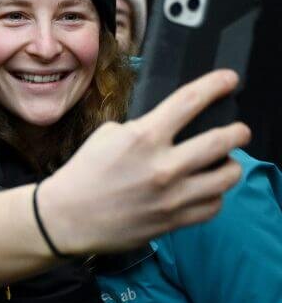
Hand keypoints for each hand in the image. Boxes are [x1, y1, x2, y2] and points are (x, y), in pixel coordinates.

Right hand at [40, 70, 249, 254]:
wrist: (63, 219)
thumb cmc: (81, 176)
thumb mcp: (106, 137)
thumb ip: (142, 129)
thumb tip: (168, 127)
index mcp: (143, 138)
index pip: (192, 100)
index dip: (218, 84)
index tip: (229, 80)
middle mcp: (162, 166)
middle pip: (224, 140)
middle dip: (238, 131)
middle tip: (238, 132)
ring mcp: (169, 197)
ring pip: (227, 176)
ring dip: (231, 166)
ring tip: (224, 164)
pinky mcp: (171, 221)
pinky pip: (212, 207)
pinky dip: (214, 197)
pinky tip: (205, 192)